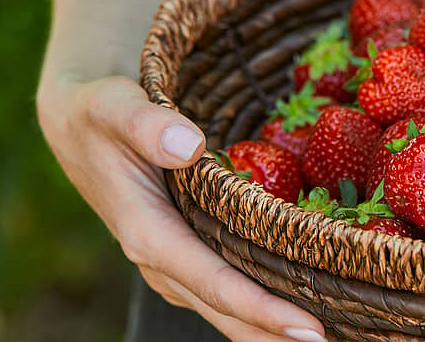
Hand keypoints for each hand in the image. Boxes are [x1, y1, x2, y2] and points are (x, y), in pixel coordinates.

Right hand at [37, 75, 326, 341]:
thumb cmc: (97, 112)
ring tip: (339, 336)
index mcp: (148, 233)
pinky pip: (231, 291)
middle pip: (230, 312)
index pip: (215, 283)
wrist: (79, 124)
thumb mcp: (112, 106)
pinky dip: (266, 305)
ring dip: (275, 329)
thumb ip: (146, 125)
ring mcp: (177, 264)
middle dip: (280, 335)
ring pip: (231, 310)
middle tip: (344, 341)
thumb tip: (189, 146)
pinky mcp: (189, 256)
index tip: (309, 329)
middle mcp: (164, 262)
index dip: (262, 310)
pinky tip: (310, 305)